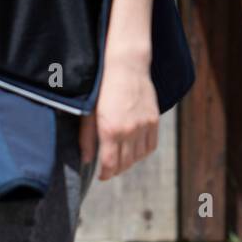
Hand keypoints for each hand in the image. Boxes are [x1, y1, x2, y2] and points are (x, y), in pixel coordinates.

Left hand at [80, 55, 158, 180]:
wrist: (126, 65)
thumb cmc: (102, 87)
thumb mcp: (89, 113)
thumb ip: (87, 138)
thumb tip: (86, 160)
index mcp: (111, 130)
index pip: (111, 164)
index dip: (106, 174)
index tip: (102, 176)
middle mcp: (129, 130)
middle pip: (125, 163)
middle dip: (116, 170)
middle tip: (109, 168)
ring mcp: (144, 126)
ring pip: (139, 157)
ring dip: (129, 162)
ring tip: (121, 159)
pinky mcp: (154, 120)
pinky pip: (151, 146)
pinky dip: (142, 152)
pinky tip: (135, 150)